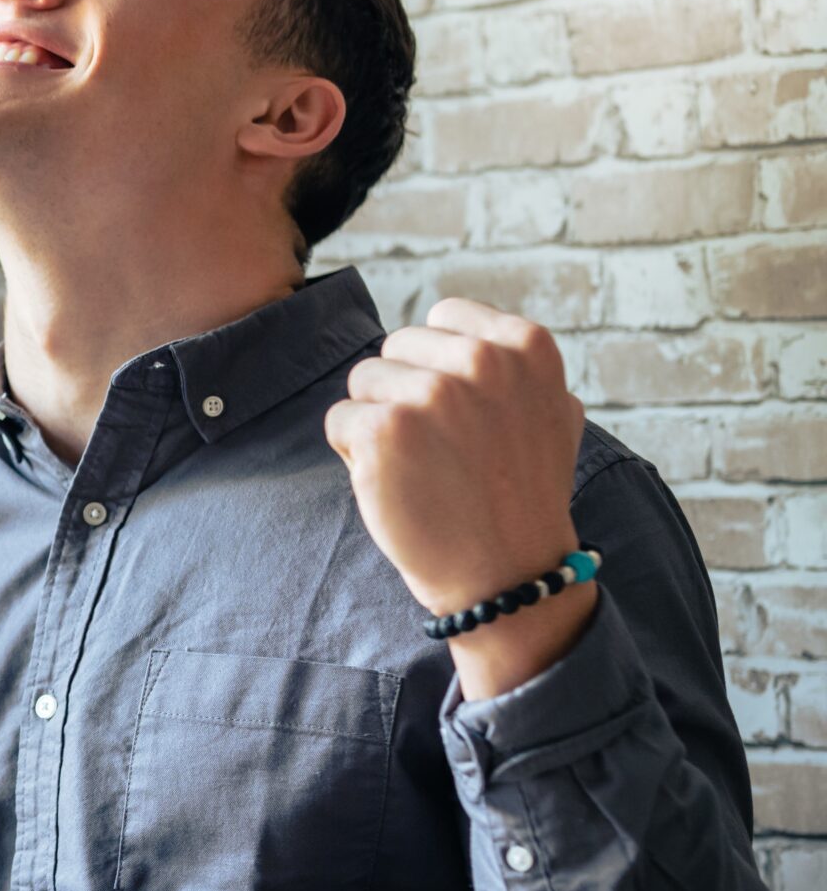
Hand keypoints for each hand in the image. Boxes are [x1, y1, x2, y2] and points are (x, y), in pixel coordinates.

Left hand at [325, 297, 594, 697]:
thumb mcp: (550, 410)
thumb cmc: (521, 494)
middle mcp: (483, 361)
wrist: (508, 573)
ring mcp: (432, 394)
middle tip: (441, 450)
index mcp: (526, 346)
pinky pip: (339, 420)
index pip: (442, 318)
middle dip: (403, 394)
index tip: (462, 414)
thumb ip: (511, 363)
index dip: (436, 366)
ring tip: (420, 467)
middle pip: (396, 348)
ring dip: (377, 423)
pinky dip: (353, 455)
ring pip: (363, 381)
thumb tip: (460, 327)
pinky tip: (396, 485)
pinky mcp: (385, 430)